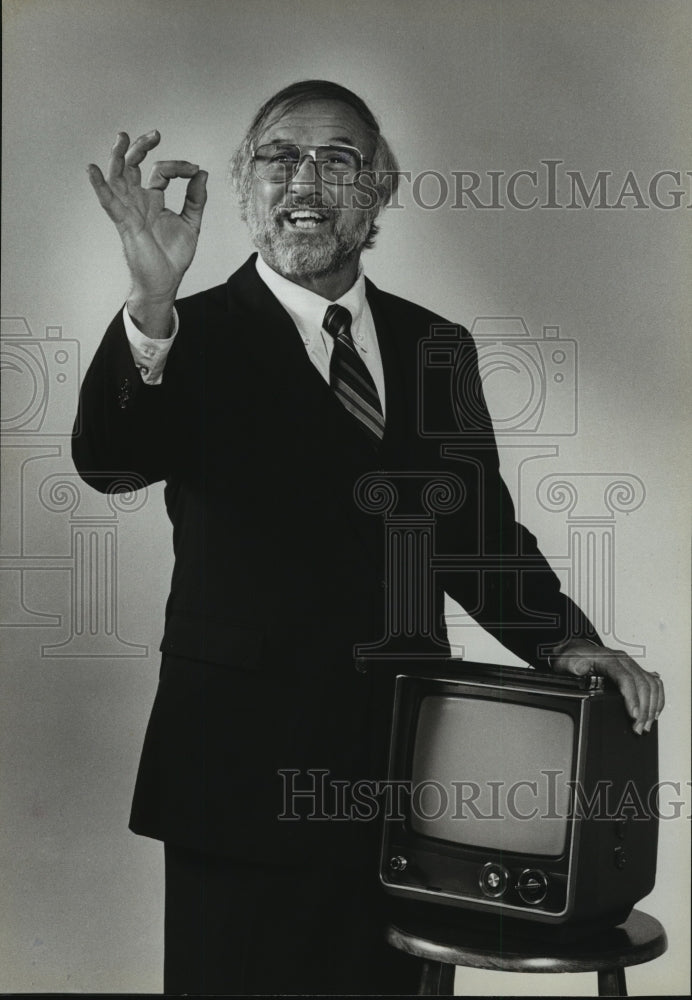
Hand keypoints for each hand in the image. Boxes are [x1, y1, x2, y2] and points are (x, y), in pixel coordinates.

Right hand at [87, 130, 207, 305]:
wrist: (165, 282)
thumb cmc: (173, 256)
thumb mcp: (191, 223)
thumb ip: (196, 199)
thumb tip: (202, 173)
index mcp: (154, 199)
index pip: (161, 171)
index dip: (179, 167)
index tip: (195, 170)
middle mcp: (139, 201)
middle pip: (133, 166)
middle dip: (141, 148)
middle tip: (155, 134)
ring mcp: (130, 210)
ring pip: (118, 177)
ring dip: (119, 157)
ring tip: (122, 138)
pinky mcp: (125, 223)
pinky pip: (109, 202)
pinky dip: (99, 186)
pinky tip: (92, 170)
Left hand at [550, 638, 663, 734]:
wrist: (575, 651)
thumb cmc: (572, 659)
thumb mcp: (567, 663)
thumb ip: (573, 667)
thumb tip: (580, 670)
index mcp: (607, 658)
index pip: (625, 677)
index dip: (632, 697)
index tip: (634, 715)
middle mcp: (622, 659)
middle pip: (642, 683)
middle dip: (643, 708)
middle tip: (639, 727)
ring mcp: (630, 664)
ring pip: (651, 683)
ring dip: (652, 706)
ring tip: (646, 724)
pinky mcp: (634, 670)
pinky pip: (653, 682)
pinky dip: (657, 697)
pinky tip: (654, 711)